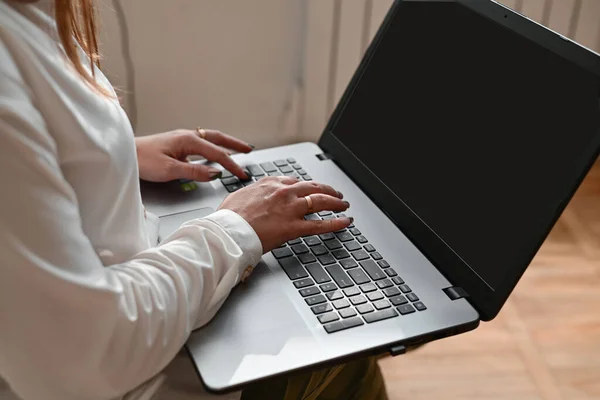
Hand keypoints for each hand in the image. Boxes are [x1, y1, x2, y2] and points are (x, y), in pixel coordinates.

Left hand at [135, 129, 253, 181]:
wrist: (124, 154)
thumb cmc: (142, 159)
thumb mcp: (170, 170)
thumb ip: (194, 171)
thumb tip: (215, 173)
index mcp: (187, 140)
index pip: (217, 153)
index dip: (232, 164)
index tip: (242, 173)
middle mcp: (186, 136)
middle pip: (217, 138)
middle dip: (235, 144)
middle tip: (249, 149)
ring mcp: (182, 139)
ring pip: (210, 140)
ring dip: (225, 144)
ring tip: (237, 149)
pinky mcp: (177, 145)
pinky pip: (201, 144)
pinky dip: (213, 147)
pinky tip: (213, 154)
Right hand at [218, 176, 351, 251]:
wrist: (228, 231)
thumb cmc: (229, 217)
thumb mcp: (239, 196)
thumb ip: (252, 194)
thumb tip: (252, 196)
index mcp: (270, 184)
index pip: (295, 181)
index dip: (307, 186)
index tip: (312, 189)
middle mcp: (284, 192)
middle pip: (313, 188)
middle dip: (327, 190)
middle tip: (335, 194)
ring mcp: (291, 209)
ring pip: (321, 202)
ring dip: (336, 202)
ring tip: (343, 205)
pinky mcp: (294, 227)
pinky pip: (320, 224)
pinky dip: (336, 222)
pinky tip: (345, 222)